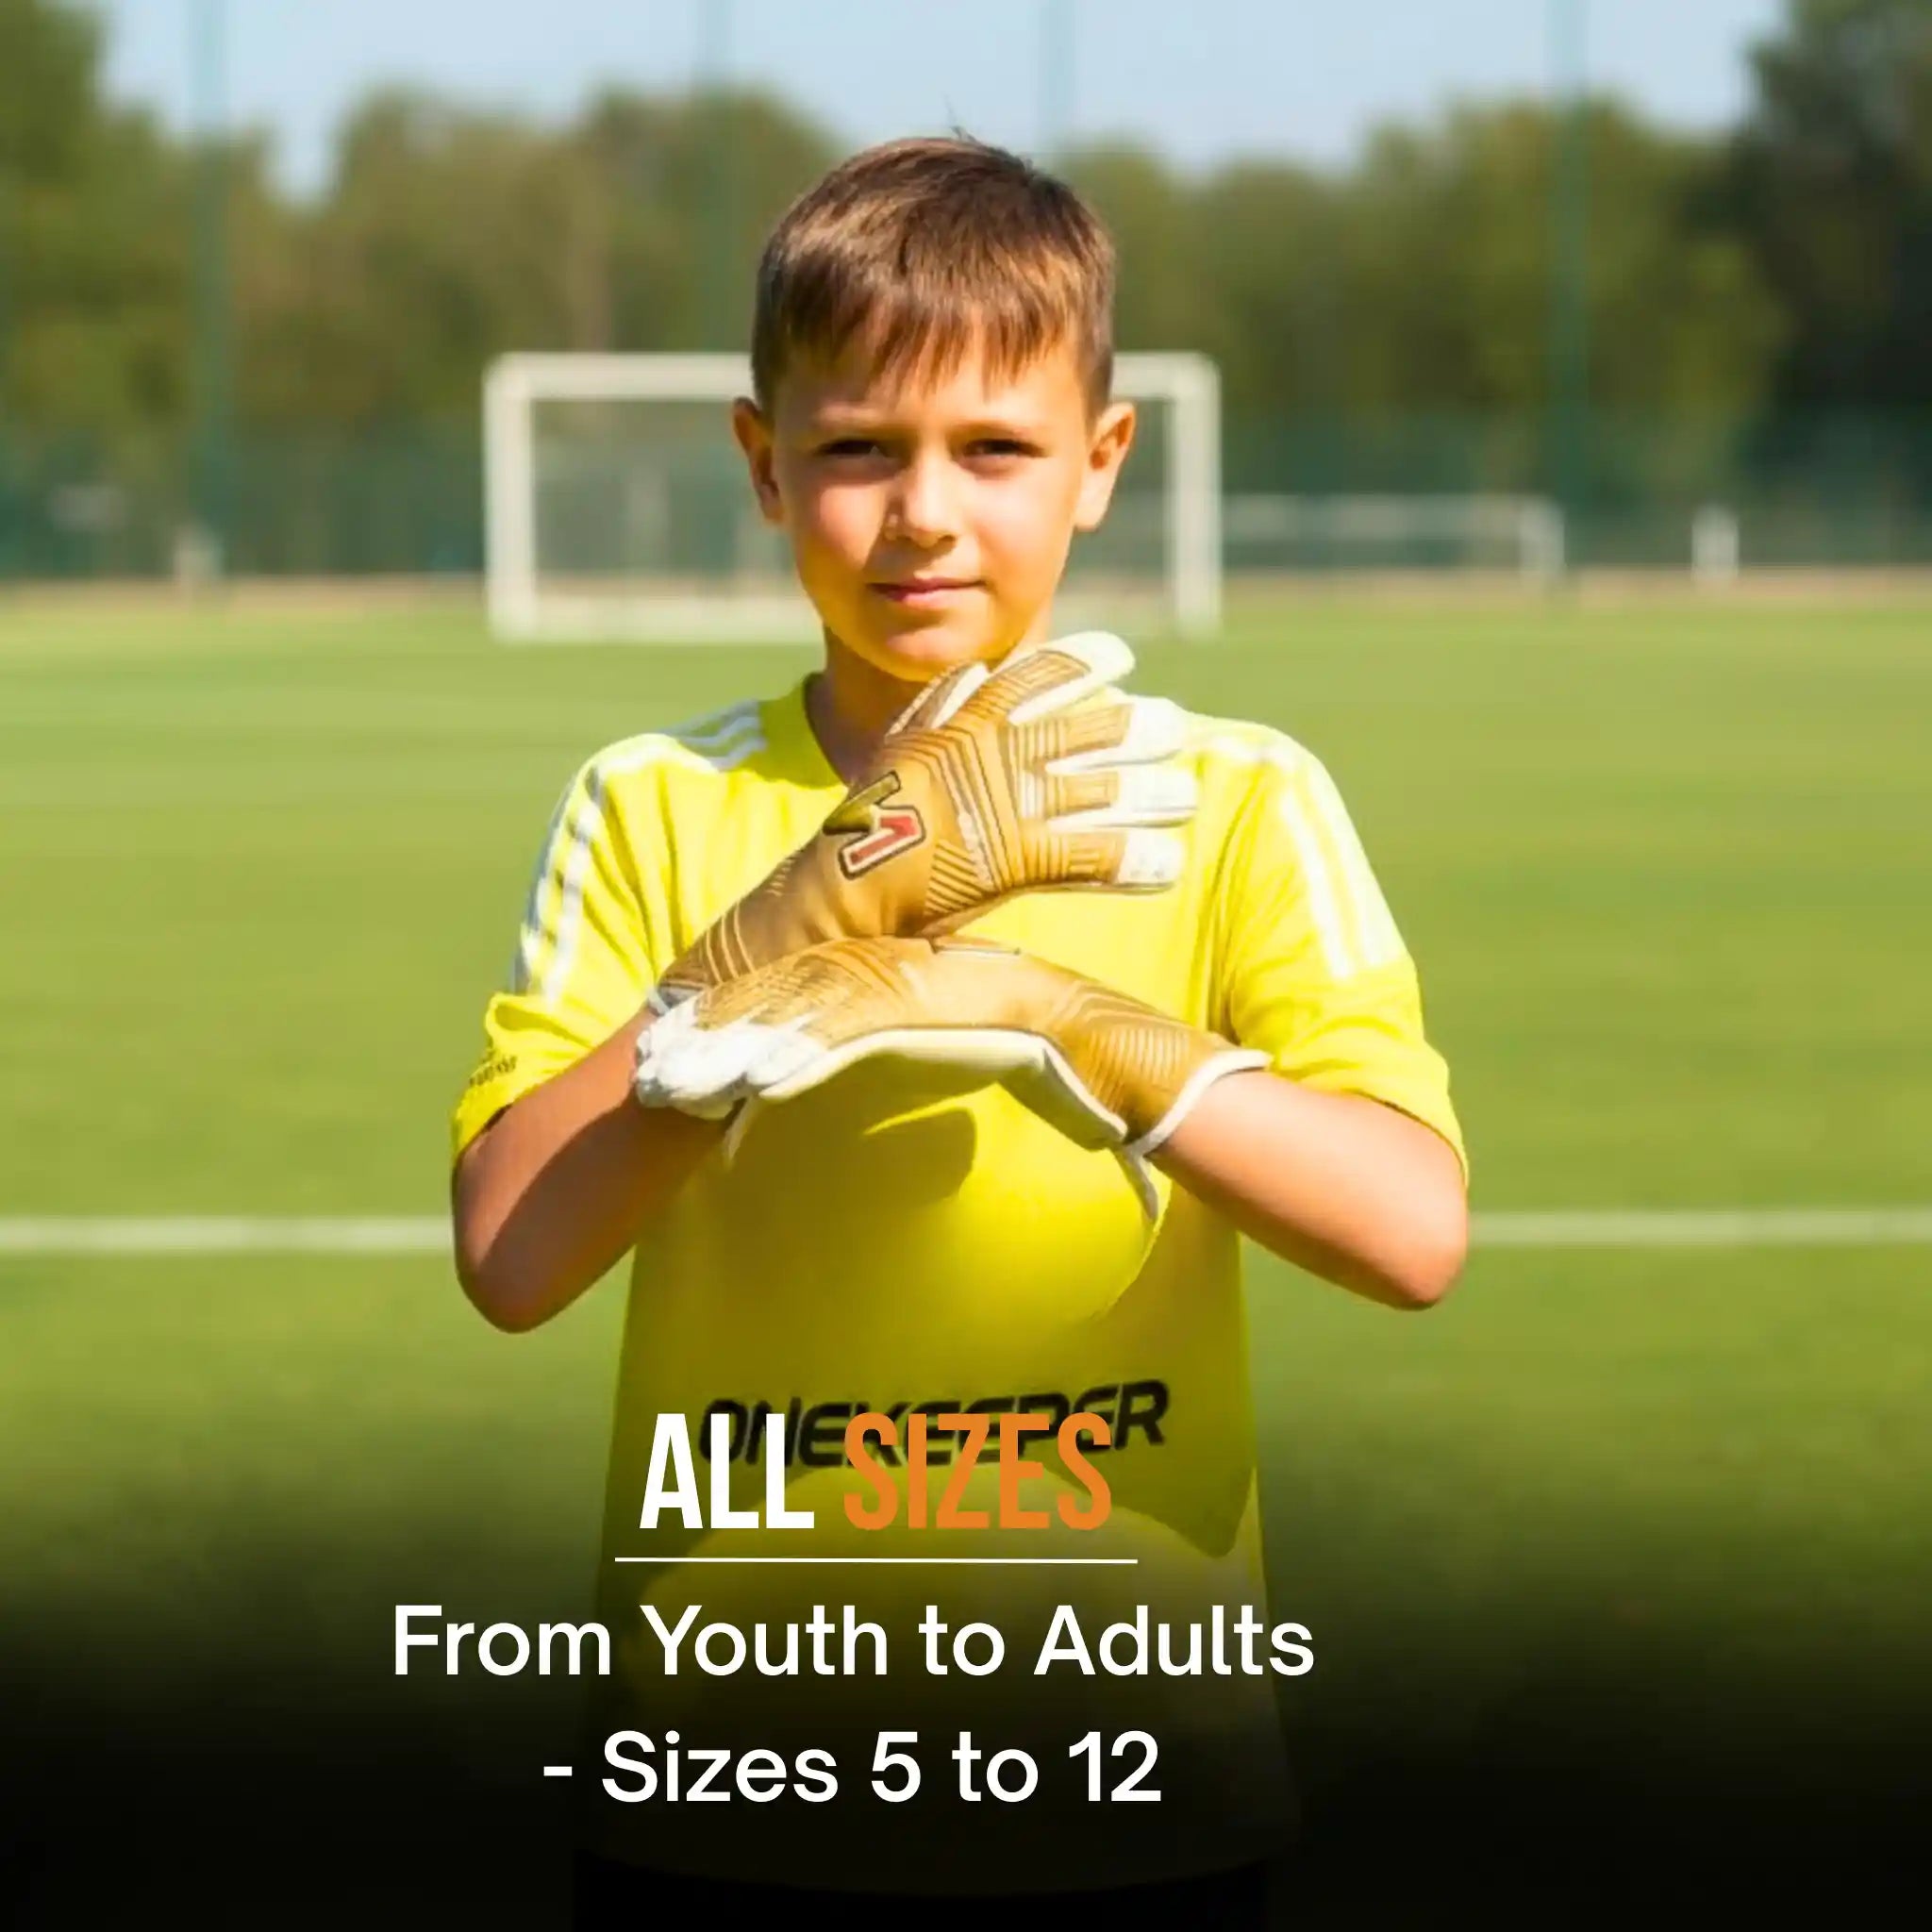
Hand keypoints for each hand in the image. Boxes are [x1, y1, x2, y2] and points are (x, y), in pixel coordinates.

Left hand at [635, 937, 1268, 1215]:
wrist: (1126, 1055)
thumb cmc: (1053, 1058)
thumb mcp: (964, 1040)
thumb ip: (914, 1039)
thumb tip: (877, 1066)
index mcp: (900, 967)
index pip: (800, 988)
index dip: (735, 1017)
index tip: (678, 1050)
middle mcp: (901, 962)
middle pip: (787, 992)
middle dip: (713, 1032)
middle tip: (650, 1068)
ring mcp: (921, 979)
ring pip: (807, 1009)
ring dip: (734, 1050)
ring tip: (673, 1086)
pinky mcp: (944, 1005)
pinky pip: (859, 1029)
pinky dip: (803, 1055)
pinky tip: (754, 1084)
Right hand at [653, 632, 1194, 1004]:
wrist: (821, 901)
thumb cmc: (855, 837)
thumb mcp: (894, 757)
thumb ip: (934, 714)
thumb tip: (967, 676)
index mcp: (955, 728)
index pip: (1028, 677)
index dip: (1081, 663)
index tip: (1122, 656)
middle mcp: (983, 759)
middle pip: (1077, 732)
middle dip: (1131, 730)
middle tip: (1173, 725)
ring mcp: (998, 810)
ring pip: (1093, 791)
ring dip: (1145, 793)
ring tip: (1185, 795)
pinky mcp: (1009, 864)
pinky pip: (1088, 857)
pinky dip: (1131, 861)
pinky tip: (1166, 866)